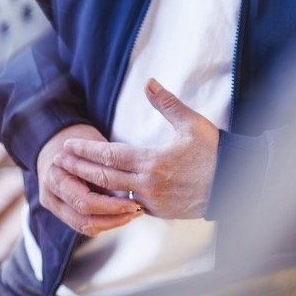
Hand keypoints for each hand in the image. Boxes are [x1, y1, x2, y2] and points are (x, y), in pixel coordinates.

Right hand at [37, 122, 141, 235]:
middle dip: (113, 215)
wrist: (56, 143)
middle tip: (136, 209)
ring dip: (110, 222)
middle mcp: (50, 192)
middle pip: (83, 215)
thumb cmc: (81, 141)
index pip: (85, 200)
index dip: (111, 205)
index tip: (135, 202)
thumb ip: (105, 169)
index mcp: (55, 174)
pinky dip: (103, 222)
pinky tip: (121, 215)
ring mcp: (52, 204)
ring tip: (132, 213)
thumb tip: (132, 189)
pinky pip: (83, 224)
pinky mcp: (60, 212)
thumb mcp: (93, 148)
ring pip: (83, 225)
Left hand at [53, 79, 219, 219]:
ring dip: (93, 186)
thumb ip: (167, 103)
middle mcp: (149, 185)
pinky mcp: (162, 212)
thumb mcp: (191, 123)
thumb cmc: (214, 151)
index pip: (110, 156)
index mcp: (153, 162)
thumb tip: (148, 83)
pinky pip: (131, 205)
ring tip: (74, 178)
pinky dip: (115, 199)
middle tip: (59, 162)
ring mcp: (154, 202)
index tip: (67, 145)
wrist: (236, 182)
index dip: (86, 151)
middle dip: (80, 168)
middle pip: (105, 178)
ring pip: (115, 195)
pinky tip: (103, 193)